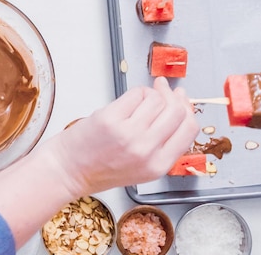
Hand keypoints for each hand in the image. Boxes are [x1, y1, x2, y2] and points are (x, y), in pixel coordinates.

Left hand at [50, 76, 199, 196]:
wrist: (70, 170)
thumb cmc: (102, 168)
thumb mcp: (143, 167)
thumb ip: (163, 144)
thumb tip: (179, 108)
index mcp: (159, 165)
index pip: (190, 129)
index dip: (188, 109)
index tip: (182, 100)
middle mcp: (146, 150)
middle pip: (176, 111)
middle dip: (173, 96)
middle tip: (165, 89)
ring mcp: (129, 133)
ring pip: (157, 99)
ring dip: (152, 93)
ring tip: (140, 99)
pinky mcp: (111, 119)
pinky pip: (136, 94)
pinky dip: (136, 92)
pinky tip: (128, 100)